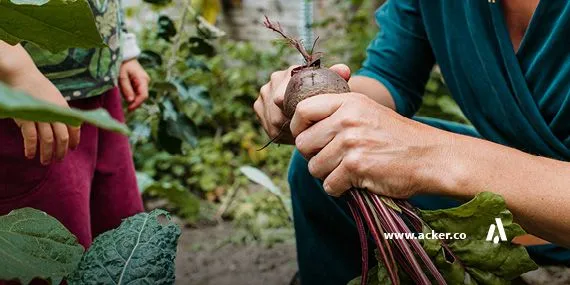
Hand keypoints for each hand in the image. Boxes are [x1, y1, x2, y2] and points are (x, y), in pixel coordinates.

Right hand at [9, 72, 79, 164]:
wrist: (22, 75)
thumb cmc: (38, 88)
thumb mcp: (55, 98)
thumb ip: (61, 112)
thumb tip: (68, 125)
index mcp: (63, 108)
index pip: (74, 128)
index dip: (74, 140)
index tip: (71, 149)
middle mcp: (54, 113)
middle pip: (62, 138)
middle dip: (61, 151)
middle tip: (57, 160)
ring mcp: (40, 116)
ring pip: (48, 140)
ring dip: (47, 153)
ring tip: (44, 161)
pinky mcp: (26, 117)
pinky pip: (31, 138)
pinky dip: (31, 148)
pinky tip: (30, 155)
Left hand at [119, 59, 149, 110]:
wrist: (125, 54)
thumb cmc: (122, 64)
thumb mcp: (122, 76)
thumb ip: (126, 89)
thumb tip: (131, 101)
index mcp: (143, 79)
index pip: (143, 95)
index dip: (137, 103)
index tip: (129, 109)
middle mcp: (145, 81)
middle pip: (142, 96)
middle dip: (134, 102)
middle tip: (124, 106)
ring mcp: (144, 81)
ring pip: (139, 94)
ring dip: (132, 97)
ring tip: (122, 93)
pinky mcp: (140, 81)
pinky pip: (137, 91)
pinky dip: (131, 93)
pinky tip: (124, 91)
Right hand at [254, 64, 350, 143]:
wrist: (311, 99)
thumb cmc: (324, 94)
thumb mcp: (333, 86)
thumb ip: (338, 75)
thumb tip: (344, 70)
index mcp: (291, 72)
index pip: (283, 97)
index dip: (294, 115)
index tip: (307, 124)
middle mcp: (274, 80)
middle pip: (276, 111)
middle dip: (291, 125)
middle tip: (307, 133)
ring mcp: (264, 93)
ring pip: (271, 121)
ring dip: (287, 131)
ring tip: (303, 135)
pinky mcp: (259, 107)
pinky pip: (267, 126)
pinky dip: (281, 133)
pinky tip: (294, 135)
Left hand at [290, 92, 453, 197]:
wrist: (431, 157)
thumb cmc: (398, 138)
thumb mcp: (368, 111)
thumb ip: (339, 112)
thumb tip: (304, 124)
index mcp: (348, 102)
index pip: (302, 110)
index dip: (298, 128)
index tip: (308, 138)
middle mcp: (347, 119)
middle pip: (303, 143)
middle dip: (313, 156)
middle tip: (333, 160)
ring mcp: (351, 142)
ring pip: (314, 167)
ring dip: (328, 175)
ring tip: (348, 171)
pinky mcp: (356, 166)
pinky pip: (329, 185)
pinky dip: (339, 189)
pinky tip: (356, 182)